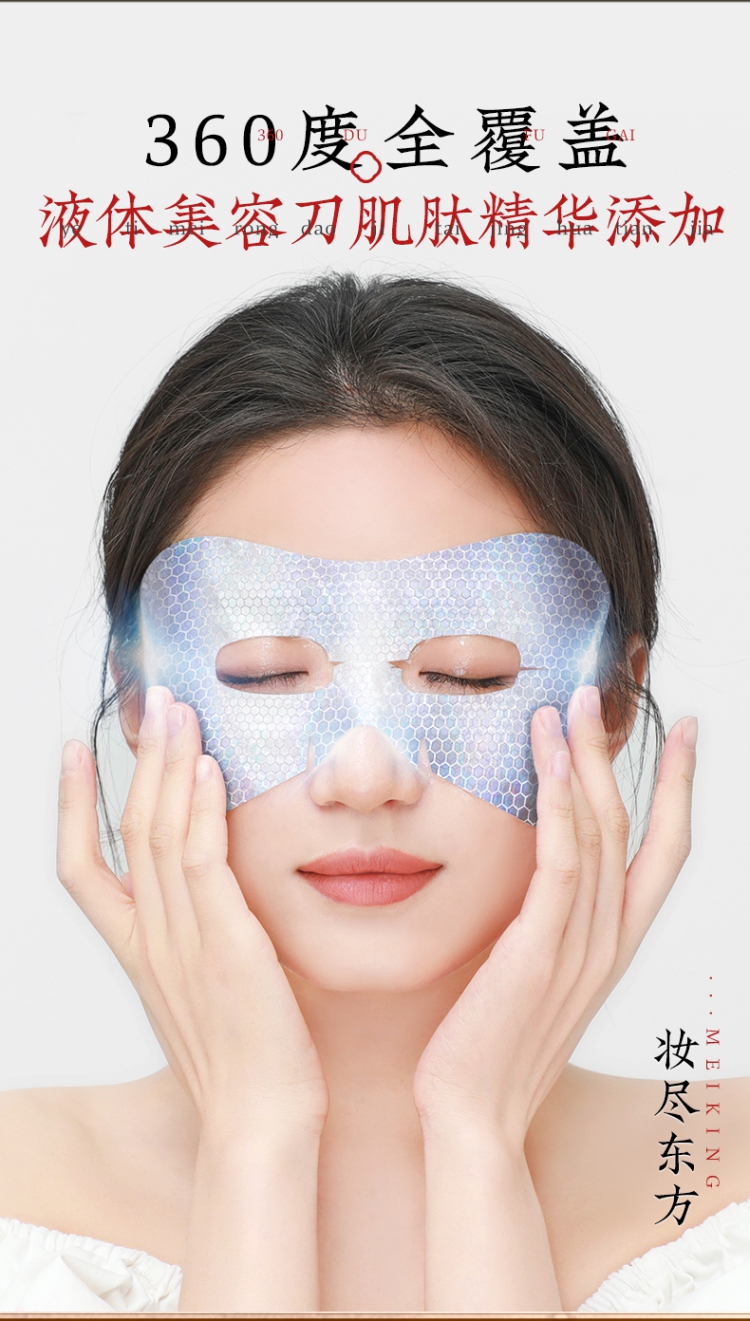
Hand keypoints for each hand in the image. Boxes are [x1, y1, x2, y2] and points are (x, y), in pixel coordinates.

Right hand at [57, 686, 327, 1136]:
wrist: (259, 1124)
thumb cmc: (243, 1062)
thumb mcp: (202, 991)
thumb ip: (198, 939)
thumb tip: (218, 897)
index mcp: (138, 951)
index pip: (82, 867)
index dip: (72, 805)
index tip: (74, 751)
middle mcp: (150, 940)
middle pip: (126, 829)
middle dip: (135, 758)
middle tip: (149, 702)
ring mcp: (183, 941)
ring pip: (157, 833)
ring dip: (167, 765)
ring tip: (176, 711)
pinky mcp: (226, 945)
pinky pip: (202, 863)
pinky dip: (201, 811)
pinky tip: (208, 768)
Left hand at [413, 686, 696, 1147]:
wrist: (472, 1117)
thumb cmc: (490, 1044)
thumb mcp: (531, 974)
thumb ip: (543, 922)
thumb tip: (528, 872)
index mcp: (613, 944)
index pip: (662, 852)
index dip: (676, 789)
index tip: (680, 731)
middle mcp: (608, 941)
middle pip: (633, 828)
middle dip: (623, 754)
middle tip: (605, 694)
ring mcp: (578, 947)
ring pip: (600, 834)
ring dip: (587, 762)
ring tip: (570, 704)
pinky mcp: (537, 950)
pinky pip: (560, 863)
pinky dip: (560, 806)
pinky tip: (550, 761)